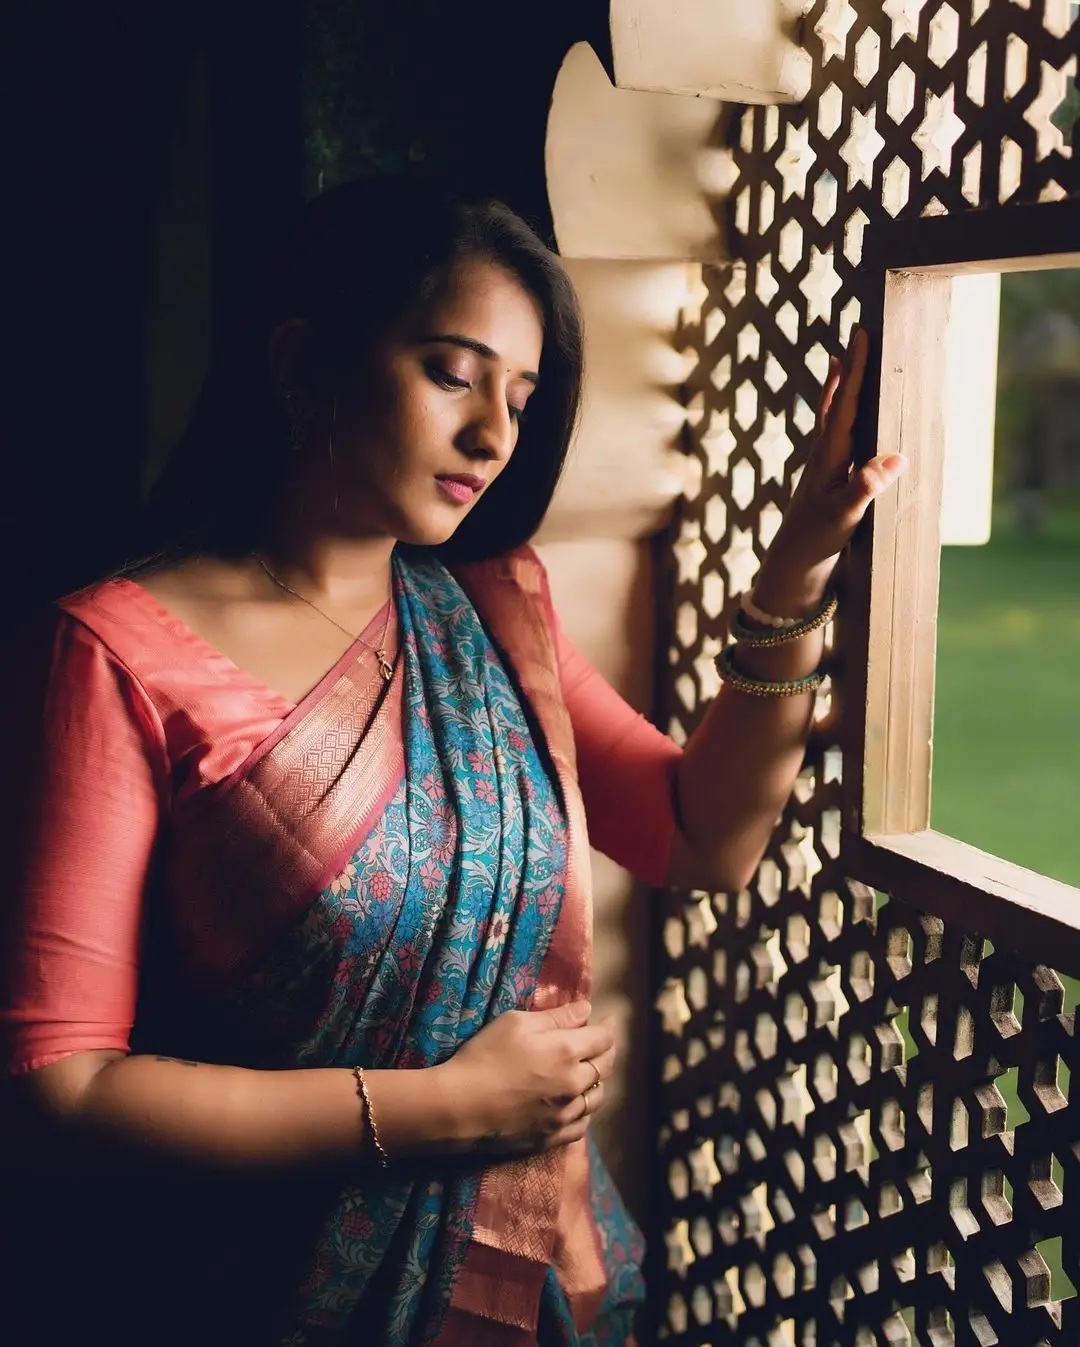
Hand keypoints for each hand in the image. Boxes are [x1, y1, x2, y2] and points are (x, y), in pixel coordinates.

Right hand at [436, 1001, 616, 1155]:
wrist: (459, 1106)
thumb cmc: (485, 1055)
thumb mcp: (516, 1023)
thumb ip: (556, 1017)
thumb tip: (587, 1009)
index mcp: (568, 1052)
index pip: (603, 1038)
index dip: (608, 1027)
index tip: (608, 1020)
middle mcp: (574, 1084)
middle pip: (605, 1067)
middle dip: (607, 1051)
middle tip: (602, 1043)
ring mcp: (565, 1115)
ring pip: (597, 1098)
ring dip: (598, 1082)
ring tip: (592, 1073)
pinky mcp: (553, 1138)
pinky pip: (582, 1126)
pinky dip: (585, 1112)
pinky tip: (578, 1105)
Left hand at [752, 327, 906, 616]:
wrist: (791, 568)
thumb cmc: (817, 541)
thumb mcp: (844, 516)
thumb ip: (866, 486)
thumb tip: (895, 458)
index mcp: (829, 456)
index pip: (845, 403)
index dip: (855, 368)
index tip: (860, 334)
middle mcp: (822, 455)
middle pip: (836, 401)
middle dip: (847, 369)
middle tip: (855, 334)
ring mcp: (821, 467)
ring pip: (832, 417)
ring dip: (838, 389)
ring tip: (840, 362)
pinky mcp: (824, 481)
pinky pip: (835, 438)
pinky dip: (839, 418)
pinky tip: (842, 419)